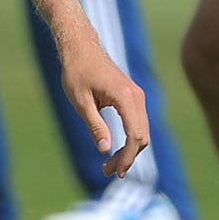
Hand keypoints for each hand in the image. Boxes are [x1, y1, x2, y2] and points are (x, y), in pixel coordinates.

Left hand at [59, 42, 150, 179]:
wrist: (81, 48)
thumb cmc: (77, 72)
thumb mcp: (81, 101)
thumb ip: (95, 125)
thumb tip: (106, 150)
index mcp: (126, 97)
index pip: (135, 135)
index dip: (127, 156)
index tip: (116, 171)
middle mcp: (137, 97)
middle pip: (142, 136)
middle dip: (128, 157)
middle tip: (108, 172)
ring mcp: (137, 96)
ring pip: (141, 131)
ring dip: (129, 150)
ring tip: (110, 166)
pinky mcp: (133, 97)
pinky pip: (137, 123)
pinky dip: (130, 139)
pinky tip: (116, 150)